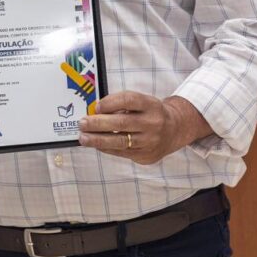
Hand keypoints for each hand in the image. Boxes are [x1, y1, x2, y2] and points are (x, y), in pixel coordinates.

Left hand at [78, 91, 212, 164]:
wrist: (175, 130)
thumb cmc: (151, 113)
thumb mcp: (143, 102)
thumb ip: (122, 105)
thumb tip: (95, 112)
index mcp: (151, 105)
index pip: (128, 100)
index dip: (110, 102)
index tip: (96, 106)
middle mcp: (152, 123)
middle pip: (121, 123)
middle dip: (98, 123)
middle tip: (82, 123)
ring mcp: (150, 141)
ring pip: (120, 141)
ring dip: (98, 139)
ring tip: (84, 138)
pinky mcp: (146, 155)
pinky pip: (122, 152)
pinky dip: (106, 148)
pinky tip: (96, 144)